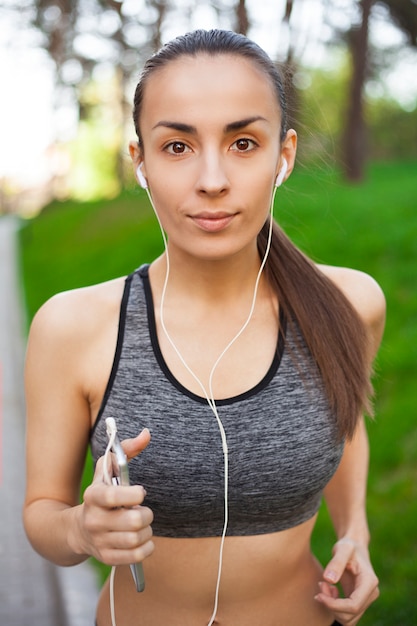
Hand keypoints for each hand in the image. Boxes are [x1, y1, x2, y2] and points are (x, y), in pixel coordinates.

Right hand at [72, 428, 153, 564]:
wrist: (78, 529)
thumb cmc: (101, 493)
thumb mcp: (107, 470)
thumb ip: (126, 450)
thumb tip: (146, 434)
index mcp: (93, 496)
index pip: (112, 496)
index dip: (132, 495)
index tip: (141, 492)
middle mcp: (94, 520)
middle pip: (133, 522)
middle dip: (146, 515)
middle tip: (142, 511)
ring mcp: (99, 541)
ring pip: (137, 539)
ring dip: (147, 531)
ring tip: (141, 525)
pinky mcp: (106, 557)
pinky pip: (136, 556)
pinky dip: (147, 547)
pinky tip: (143, 539)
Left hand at [315, 537, 378, 624]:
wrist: (354, 546)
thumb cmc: (348, 546)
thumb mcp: (342, 548)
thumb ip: (336, 562)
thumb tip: (329, 580)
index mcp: (370, 583)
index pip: (353, 606)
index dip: (334, 605)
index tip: (319, 595)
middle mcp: (371, 594)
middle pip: (350, 615)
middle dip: (331, 605)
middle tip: (321, 585)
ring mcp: (366, 599)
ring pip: (348, 618)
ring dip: (332, 607)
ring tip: (324, 586)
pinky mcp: (358, 601)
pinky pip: (346, 614)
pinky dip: (334, 607)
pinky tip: (329, 590)